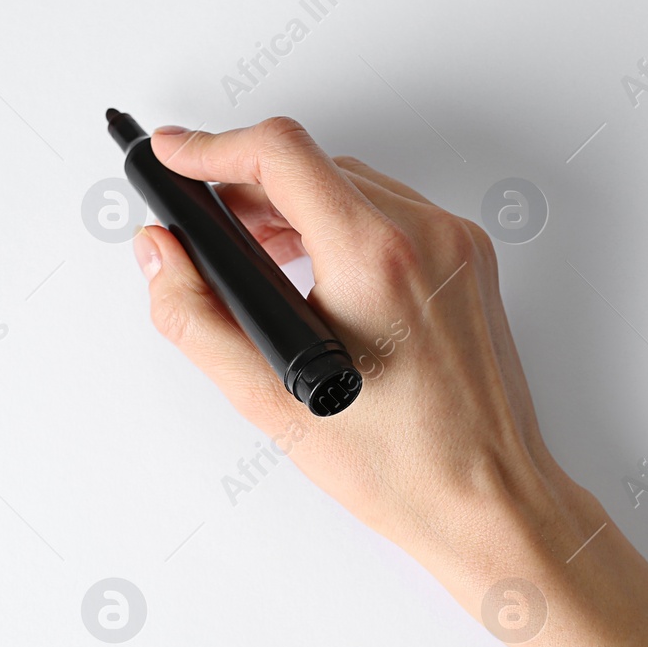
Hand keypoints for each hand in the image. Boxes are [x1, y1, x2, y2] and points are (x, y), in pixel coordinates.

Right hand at [132, 117, 593, 595]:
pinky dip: (341, 225)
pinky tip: (314, 272)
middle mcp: (425, 235)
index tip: (172, 155)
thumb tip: (161, 256)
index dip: (211, 147)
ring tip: (252, 254)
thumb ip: (196, 317)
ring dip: (293, 205)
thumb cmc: (400, 465)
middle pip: (315, 165)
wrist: (486, 499)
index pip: (281, 154)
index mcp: (376, 257)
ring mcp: (455, 244)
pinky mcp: (469, 262)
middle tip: (203, 226)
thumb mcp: (270, 400)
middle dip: (247, 186)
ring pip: (352, 186)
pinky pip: (391, 213)